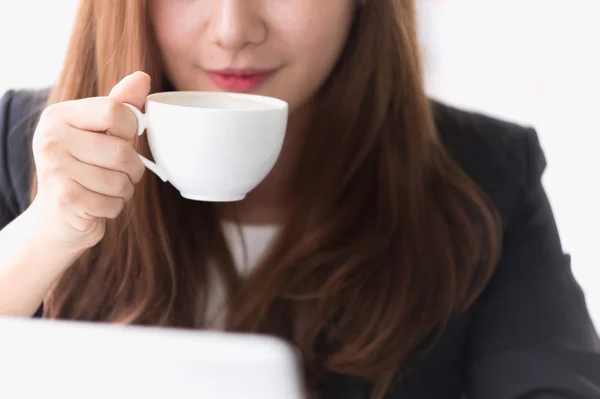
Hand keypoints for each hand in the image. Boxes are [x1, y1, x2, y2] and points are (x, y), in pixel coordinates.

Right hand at [27, 71, 150, 256]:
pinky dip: (114, 207)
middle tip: (118, 172)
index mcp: (58, 116)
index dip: (130, 128)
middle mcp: (50, 140)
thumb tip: (143, 77)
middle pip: (121, 151)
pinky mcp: (65, 201)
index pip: (114, 111)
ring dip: (123, 189)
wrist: (57, 218)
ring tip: (104, 188)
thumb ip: (119, 105)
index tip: (122, 137)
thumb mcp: (98, 132)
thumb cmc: (83, 168)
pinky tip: (97, 204)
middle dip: (132, 168)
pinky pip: (114, 203)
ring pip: (121, 180)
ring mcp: (55, 171)